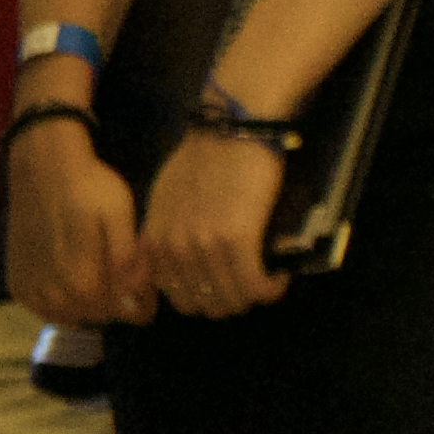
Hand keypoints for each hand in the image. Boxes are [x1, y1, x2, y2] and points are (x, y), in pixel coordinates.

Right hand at [6, 124, 145, 330]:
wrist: (41, 167)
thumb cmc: (87, 187)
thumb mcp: (119, 214)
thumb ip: (127, 260)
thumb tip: (133, 300)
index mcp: (82, 282)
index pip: (127, 314)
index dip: (142, 301)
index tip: (144, 281)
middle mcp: (53, 295)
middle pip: (100, 315)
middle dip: (115, 298)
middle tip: (117, 267)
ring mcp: (32, 291)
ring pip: (73, 315)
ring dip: (89, 301)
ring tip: (93, 267)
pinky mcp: (17, 284)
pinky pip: (46, 310)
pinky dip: (61, 301)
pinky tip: (67, 275)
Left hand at [138, 131, 293, 318]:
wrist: (231, 129)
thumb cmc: (204, 157)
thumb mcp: (166, 197)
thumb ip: (167, 231)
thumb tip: (181, 262)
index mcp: (154, 239)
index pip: (175, 295)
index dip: (204, 296)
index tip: (224, 286)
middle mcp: (172, 248)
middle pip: (204, 304)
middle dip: (230, 299)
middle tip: (250, 282)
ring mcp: (202, 246)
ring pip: (232, 299)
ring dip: (254, 294)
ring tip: (267, 278)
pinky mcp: (236, 241)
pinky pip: (255, 287)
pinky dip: (270, 288)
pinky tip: (279, 277)